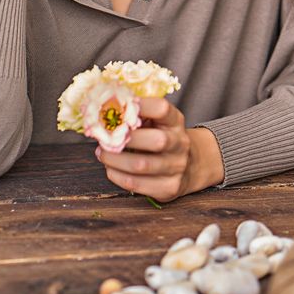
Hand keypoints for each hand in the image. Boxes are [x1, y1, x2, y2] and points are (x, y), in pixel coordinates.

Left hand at [95, 97, 225, 202]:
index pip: (162, 109)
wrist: (190, 165)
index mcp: (175, 121)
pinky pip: (137, 184)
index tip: (119, 106)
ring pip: (141, 165)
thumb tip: (106, 109)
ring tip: (102, 153)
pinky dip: (117, 176)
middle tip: (105, 138)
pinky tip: (110, 169)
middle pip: (156, 141)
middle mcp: (180, 143)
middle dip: (125, 139)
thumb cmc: (163, 136)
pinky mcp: (169, 187)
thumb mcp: (157, 121)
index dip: (141, 106)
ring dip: (115, 160)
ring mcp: (177, 167)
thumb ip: (138, 114)